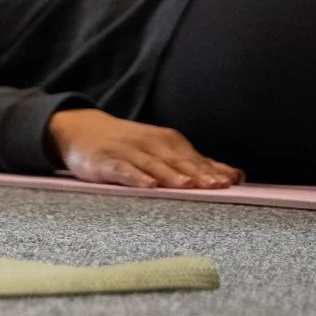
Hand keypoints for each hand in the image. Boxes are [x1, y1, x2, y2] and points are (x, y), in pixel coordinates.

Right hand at [48, 109, 241, 188]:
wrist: (80, 129)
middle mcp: (149, 144)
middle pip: (176, 161)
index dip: (210, 171)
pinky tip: (147, 185)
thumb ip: (198, 164)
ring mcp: (126, 152)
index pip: (193, 158)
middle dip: (196, 173)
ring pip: (152, 165)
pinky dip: (135, 177)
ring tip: (186, 186)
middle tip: (215, 186)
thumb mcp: (163, 149)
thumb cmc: (129, 146)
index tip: (229, 183)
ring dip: (170, 174)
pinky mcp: (104, 162)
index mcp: (167, 142)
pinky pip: (122, 170)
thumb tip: (236, 176)